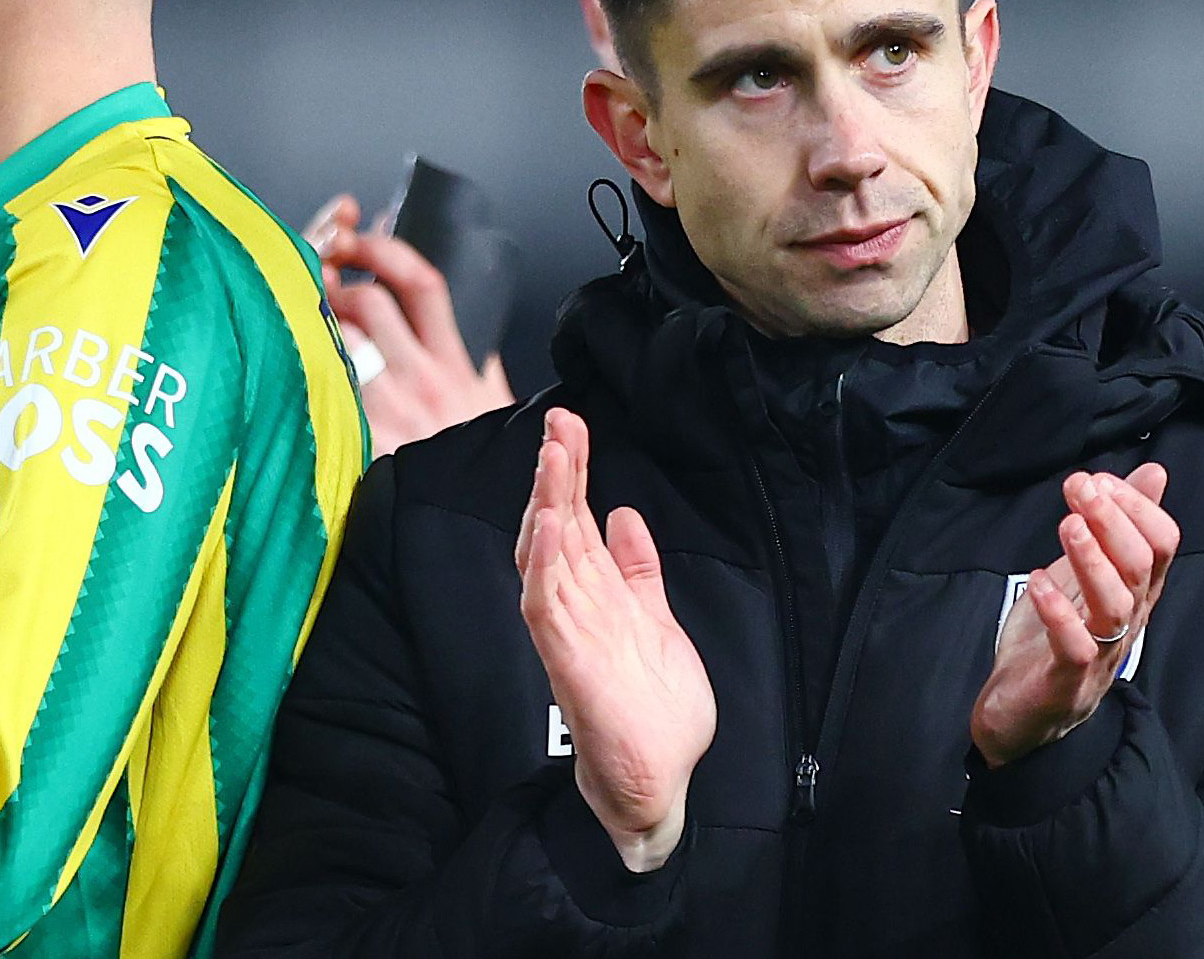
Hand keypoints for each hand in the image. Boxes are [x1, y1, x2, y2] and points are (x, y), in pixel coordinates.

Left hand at [306, 195, 513, 455]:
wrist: (475, 534)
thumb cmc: (484, 476)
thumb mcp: (495, 410)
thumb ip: (481, 367)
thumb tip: (471, 333)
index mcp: (457, 366)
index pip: (421, 283)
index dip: (385, 248)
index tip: (362, 232)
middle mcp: (422, 381)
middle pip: (368, 300)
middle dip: (333, 278)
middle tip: (309, 271)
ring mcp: (388, 410)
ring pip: (338, 339)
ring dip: (311, 319)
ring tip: (298, 315)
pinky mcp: (360, 441)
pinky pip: (322, 389)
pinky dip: (304, 367)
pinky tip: (289, 362)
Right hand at [517, 408, 715, 870]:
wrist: (660, 782)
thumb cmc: (654, 710)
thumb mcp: (658, 622)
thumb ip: (638, 572)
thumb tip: (625, 516)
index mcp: (599, 595)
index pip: (578, 521)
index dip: (573, 473)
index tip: (571, 425)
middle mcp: (576, 608)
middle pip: (557, 528)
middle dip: (556, 474)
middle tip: (558, 422)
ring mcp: (568, 634)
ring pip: (545, 558)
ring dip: (546, 506)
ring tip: (552, 458)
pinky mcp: (567, 664)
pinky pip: (545, 608)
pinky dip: (543, 566)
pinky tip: (547, 527)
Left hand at [970, 464, 1175, 768]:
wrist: (1019, 717)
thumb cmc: (1052, 640)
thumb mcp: (1083, 571)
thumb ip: (1118, 525)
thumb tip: (1156, 472)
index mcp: (1135, 594)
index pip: (1161, 544)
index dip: (1136, 506)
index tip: (1099, 479)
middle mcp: (1127, 623)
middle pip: (1140, 567)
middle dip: (1112, 520)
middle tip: (1079, 486)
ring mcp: (1100, 655)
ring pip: (1115, 605)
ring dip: (1093, 560)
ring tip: (1068, 525)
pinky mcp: (1066, 682)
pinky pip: (1075, 648)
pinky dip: (1059, 613)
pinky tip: (1038, 582)